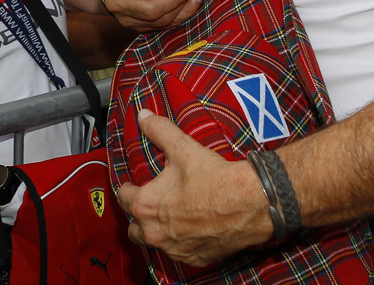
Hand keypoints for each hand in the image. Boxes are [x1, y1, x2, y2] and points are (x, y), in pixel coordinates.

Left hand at [116, 109, 269, 265]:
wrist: (250, 202)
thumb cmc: (214, 178)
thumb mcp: (182, 147)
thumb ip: (158, 130)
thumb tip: (143, 116)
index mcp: (145, 205)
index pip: (123, 198)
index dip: (128, 188)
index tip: (134, 185)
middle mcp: (155, 233)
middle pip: (134, 227)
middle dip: (138, 215)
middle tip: (151, 202)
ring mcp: (174, 249)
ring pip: (155, 243)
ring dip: (158, 231)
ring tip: (170, 216)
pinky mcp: (194, 259)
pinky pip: (178, 253)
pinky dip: (180, 243)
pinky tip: (190, 229)